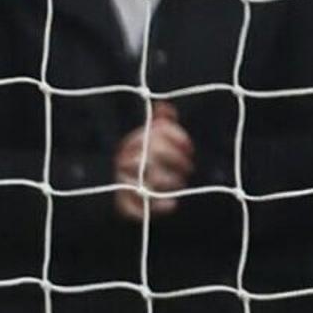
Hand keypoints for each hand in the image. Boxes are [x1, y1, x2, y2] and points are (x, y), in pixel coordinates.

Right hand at [112, 105, 192, 221]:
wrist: (132, 192)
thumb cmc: (150, 161)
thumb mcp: (156, 141)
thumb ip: (163, 123)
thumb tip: (164, 105)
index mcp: (131, 143)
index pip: (155, 134)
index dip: (177, 138)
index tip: (189, 149)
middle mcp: (124, 161)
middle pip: (154, 153)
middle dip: (177, 159)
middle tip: (189, 167)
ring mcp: (123, 181)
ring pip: (150, 178)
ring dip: (171, 181)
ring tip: (181, 183)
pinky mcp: (124, 204)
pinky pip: (135, 206)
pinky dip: (156, 207)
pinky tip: (172, 205)